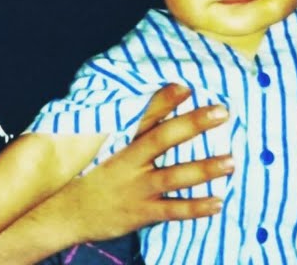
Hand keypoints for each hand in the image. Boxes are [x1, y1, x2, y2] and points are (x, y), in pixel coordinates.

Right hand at [68, 83, 233, 238]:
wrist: (65, 212)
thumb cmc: (91, 173)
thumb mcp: (104, 145)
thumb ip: (130, 126)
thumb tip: (149, 101)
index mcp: (122, 141)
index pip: (144, 115)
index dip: (164, 99)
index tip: (186, 84)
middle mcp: (129, 162)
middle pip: (163, 139)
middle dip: (193, 124)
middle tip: (222, 111)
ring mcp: (137, 188)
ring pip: (174, 177)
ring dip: (203, 169)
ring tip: (231, 161)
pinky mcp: (142, 212)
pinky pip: (173, 210)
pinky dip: (196, 207)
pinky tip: (218, 202)